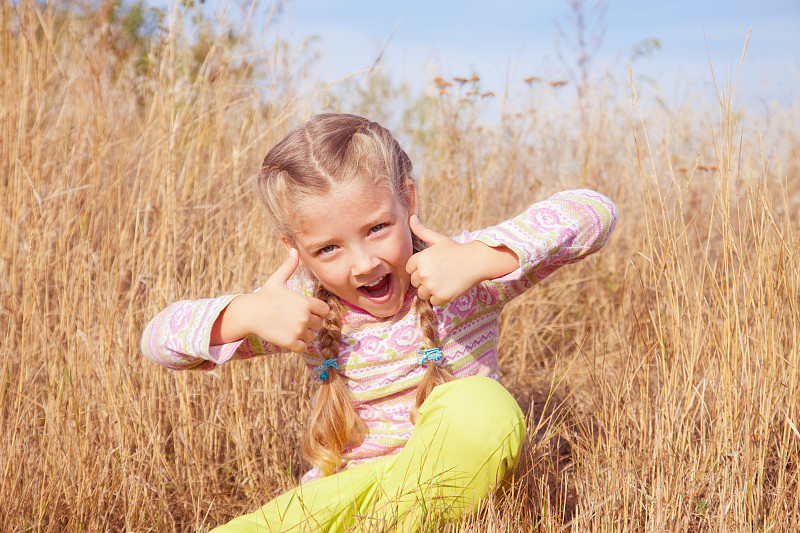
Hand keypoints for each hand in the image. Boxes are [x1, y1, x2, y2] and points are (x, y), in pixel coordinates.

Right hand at [212, 249, 330, 352]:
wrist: (249, 313)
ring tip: (291, 327)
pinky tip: (288, 337)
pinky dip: (298, 344)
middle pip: (319, 324)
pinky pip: (303, 347)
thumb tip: (293, 249)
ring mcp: (298, 330)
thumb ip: (289, 266)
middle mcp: (305, 317)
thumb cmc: (264, 296)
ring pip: (312, 336)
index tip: (306, 310)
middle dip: (310, 322)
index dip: (317, 311)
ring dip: (304, 334)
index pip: (325, 311)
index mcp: (306, 302)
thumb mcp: (277, 279)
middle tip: (295, 319)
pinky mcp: (290, 342)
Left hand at [406, 216, 520, 305]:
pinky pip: (433, 301)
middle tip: (440, 272)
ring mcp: (432, 286)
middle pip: (415, 282)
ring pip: (422, 293)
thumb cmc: (456, 250)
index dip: (420, 268)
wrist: (476, 261)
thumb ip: (422, 231)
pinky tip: (449, 287)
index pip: (409, 269)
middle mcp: (423, 273)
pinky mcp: (441, 297)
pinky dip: (440, 297)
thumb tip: (411, 217)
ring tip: (444, 280)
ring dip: (431, 290)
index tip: (433, 265)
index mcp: (420, 258)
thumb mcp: (438, 239)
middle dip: (425, 279)